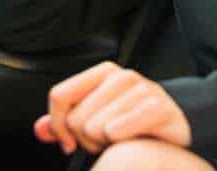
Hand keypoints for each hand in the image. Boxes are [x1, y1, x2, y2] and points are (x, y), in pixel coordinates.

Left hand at [33, 61, 191, 155]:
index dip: (58, 125)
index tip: (68, 141)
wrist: (176, 123)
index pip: (60, 95)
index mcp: (102, 73)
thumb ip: (64, 124)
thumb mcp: (95, 119)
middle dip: (87, 139)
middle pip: (76, 118)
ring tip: (121, 139)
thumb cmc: (133, 121)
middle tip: (106, 139)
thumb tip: (39, 130)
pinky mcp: (157, 107)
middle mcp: (120, 76)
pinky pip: (118, 129)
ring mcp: (141, 88)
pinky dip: (119, 139)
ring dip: (105, 142)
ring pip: (95, 127)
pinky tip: (129, 139)